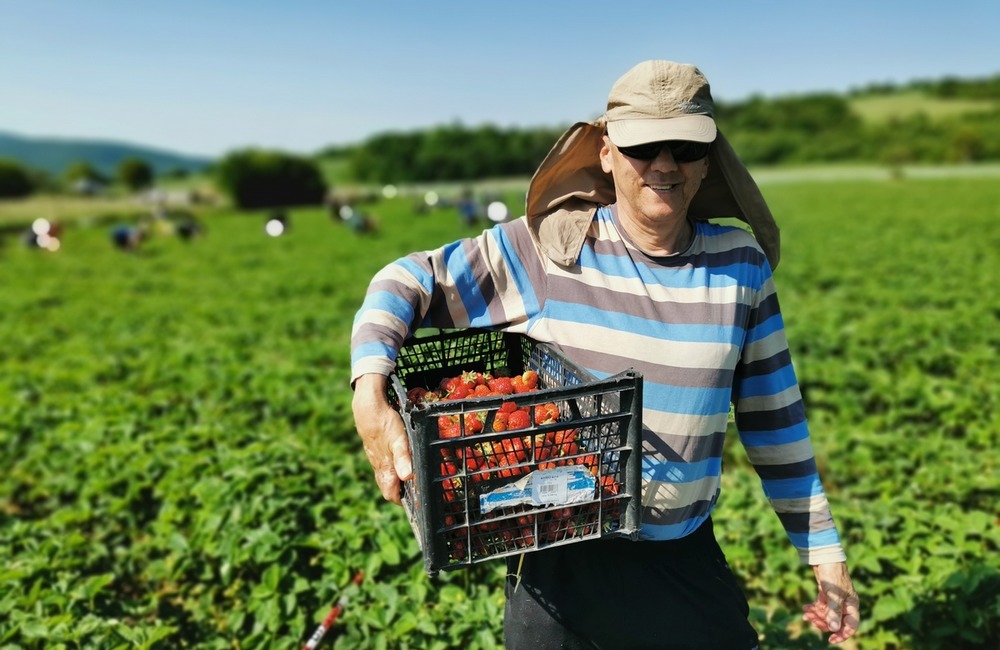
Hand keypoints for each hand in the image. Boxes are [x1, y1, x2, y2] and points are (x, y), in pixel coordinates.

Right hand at [352, 374, 411, 503]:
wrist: (368, 407)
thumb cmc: (385, 424)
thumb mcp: (399, 440)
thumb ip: (403, 459)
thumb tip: (407, 478)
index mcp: (385, 469)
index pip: (391, 494)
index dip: (402, 502)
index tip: (415, 503)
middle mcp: (379, 467)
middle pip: (388, 486)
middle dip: (400, 492)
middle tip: (416, 492)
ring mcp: (375, 458)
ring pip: (385, 475)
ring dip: (396, 480)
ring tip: (411, 479)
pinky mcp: (375, 449)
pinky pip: (383, 464)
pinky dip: (392, 467)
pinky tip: (399, 461)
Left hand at [803, 561, 859, 643]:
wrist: (824, 557)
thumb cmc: (833, 575)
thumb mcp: (833, 595)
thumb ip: (834, 612)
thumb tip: (834, 629)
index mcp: (852, 606)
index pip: (851, 626)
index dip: (842, 634)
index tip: (830, 639)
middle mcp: (845, 604)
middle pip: (836, 622)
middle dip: (823, 623)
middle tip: (811, 620)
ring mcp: (835, 600)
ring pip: (826, 615)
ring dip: (816, 616)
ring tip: (806, 614)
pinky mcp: (826, 595)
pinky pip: (820, 607)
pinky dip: (813, 609)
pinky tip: (805, 608)